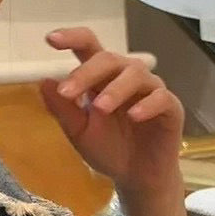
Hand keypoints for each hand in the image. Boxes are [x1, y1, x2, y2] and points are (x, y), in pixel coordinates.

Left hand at [39, 27, 185, 199]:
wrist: (136, 177)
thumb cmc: (108, 148)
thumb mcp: (79, 132)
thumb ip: (63, 109)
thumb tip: (44, 82)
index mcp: (101, 77)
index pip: (88, 47)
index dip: (72, 38)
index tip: (51, 39)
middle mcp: (125, 76)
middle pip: (109, 58)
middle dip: (86, 73)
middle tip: (68, 92)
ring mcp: (150, 89)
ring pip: (135, 73)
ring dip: (115, 89)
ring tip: (100, 108)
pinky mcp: (171, 108)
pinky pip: (162, 97)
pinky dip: (147, 104)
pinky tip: (134, 116)